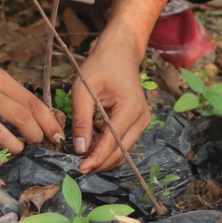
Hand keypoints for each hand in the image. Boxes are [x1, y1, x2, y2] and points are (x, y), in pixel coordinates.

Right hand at [0, 52, 64, 155]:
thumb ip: (12, 92)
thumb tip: (39, 116)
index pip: (31, 102)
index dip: (48, 121)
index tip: (57, 134)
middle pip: (22, 118)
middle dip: (36, 135)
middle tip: (37, 142)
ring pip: (3, 136)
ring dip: (16, 147)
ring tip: (19, 148)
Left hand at [72, 31, 150, 173]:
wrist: (120, 54)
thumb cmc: (100, 66)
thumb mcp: (84, 88)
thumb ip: (82, 119)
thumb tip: (80, 149)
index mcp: (130, 107)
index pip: (113, 141)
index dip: (97, 157)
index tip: (80, 168)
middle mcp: (142, 118)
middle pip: (121, 151)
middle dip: (101, 163)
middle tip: (78, 168)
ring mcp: (143, 122)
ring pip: (124, 151)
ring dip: (105, 159)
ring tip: (83, 161)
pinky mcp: (139, 123)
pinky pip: (124, 144)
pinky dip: (110, 151)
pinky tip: (93, 151)